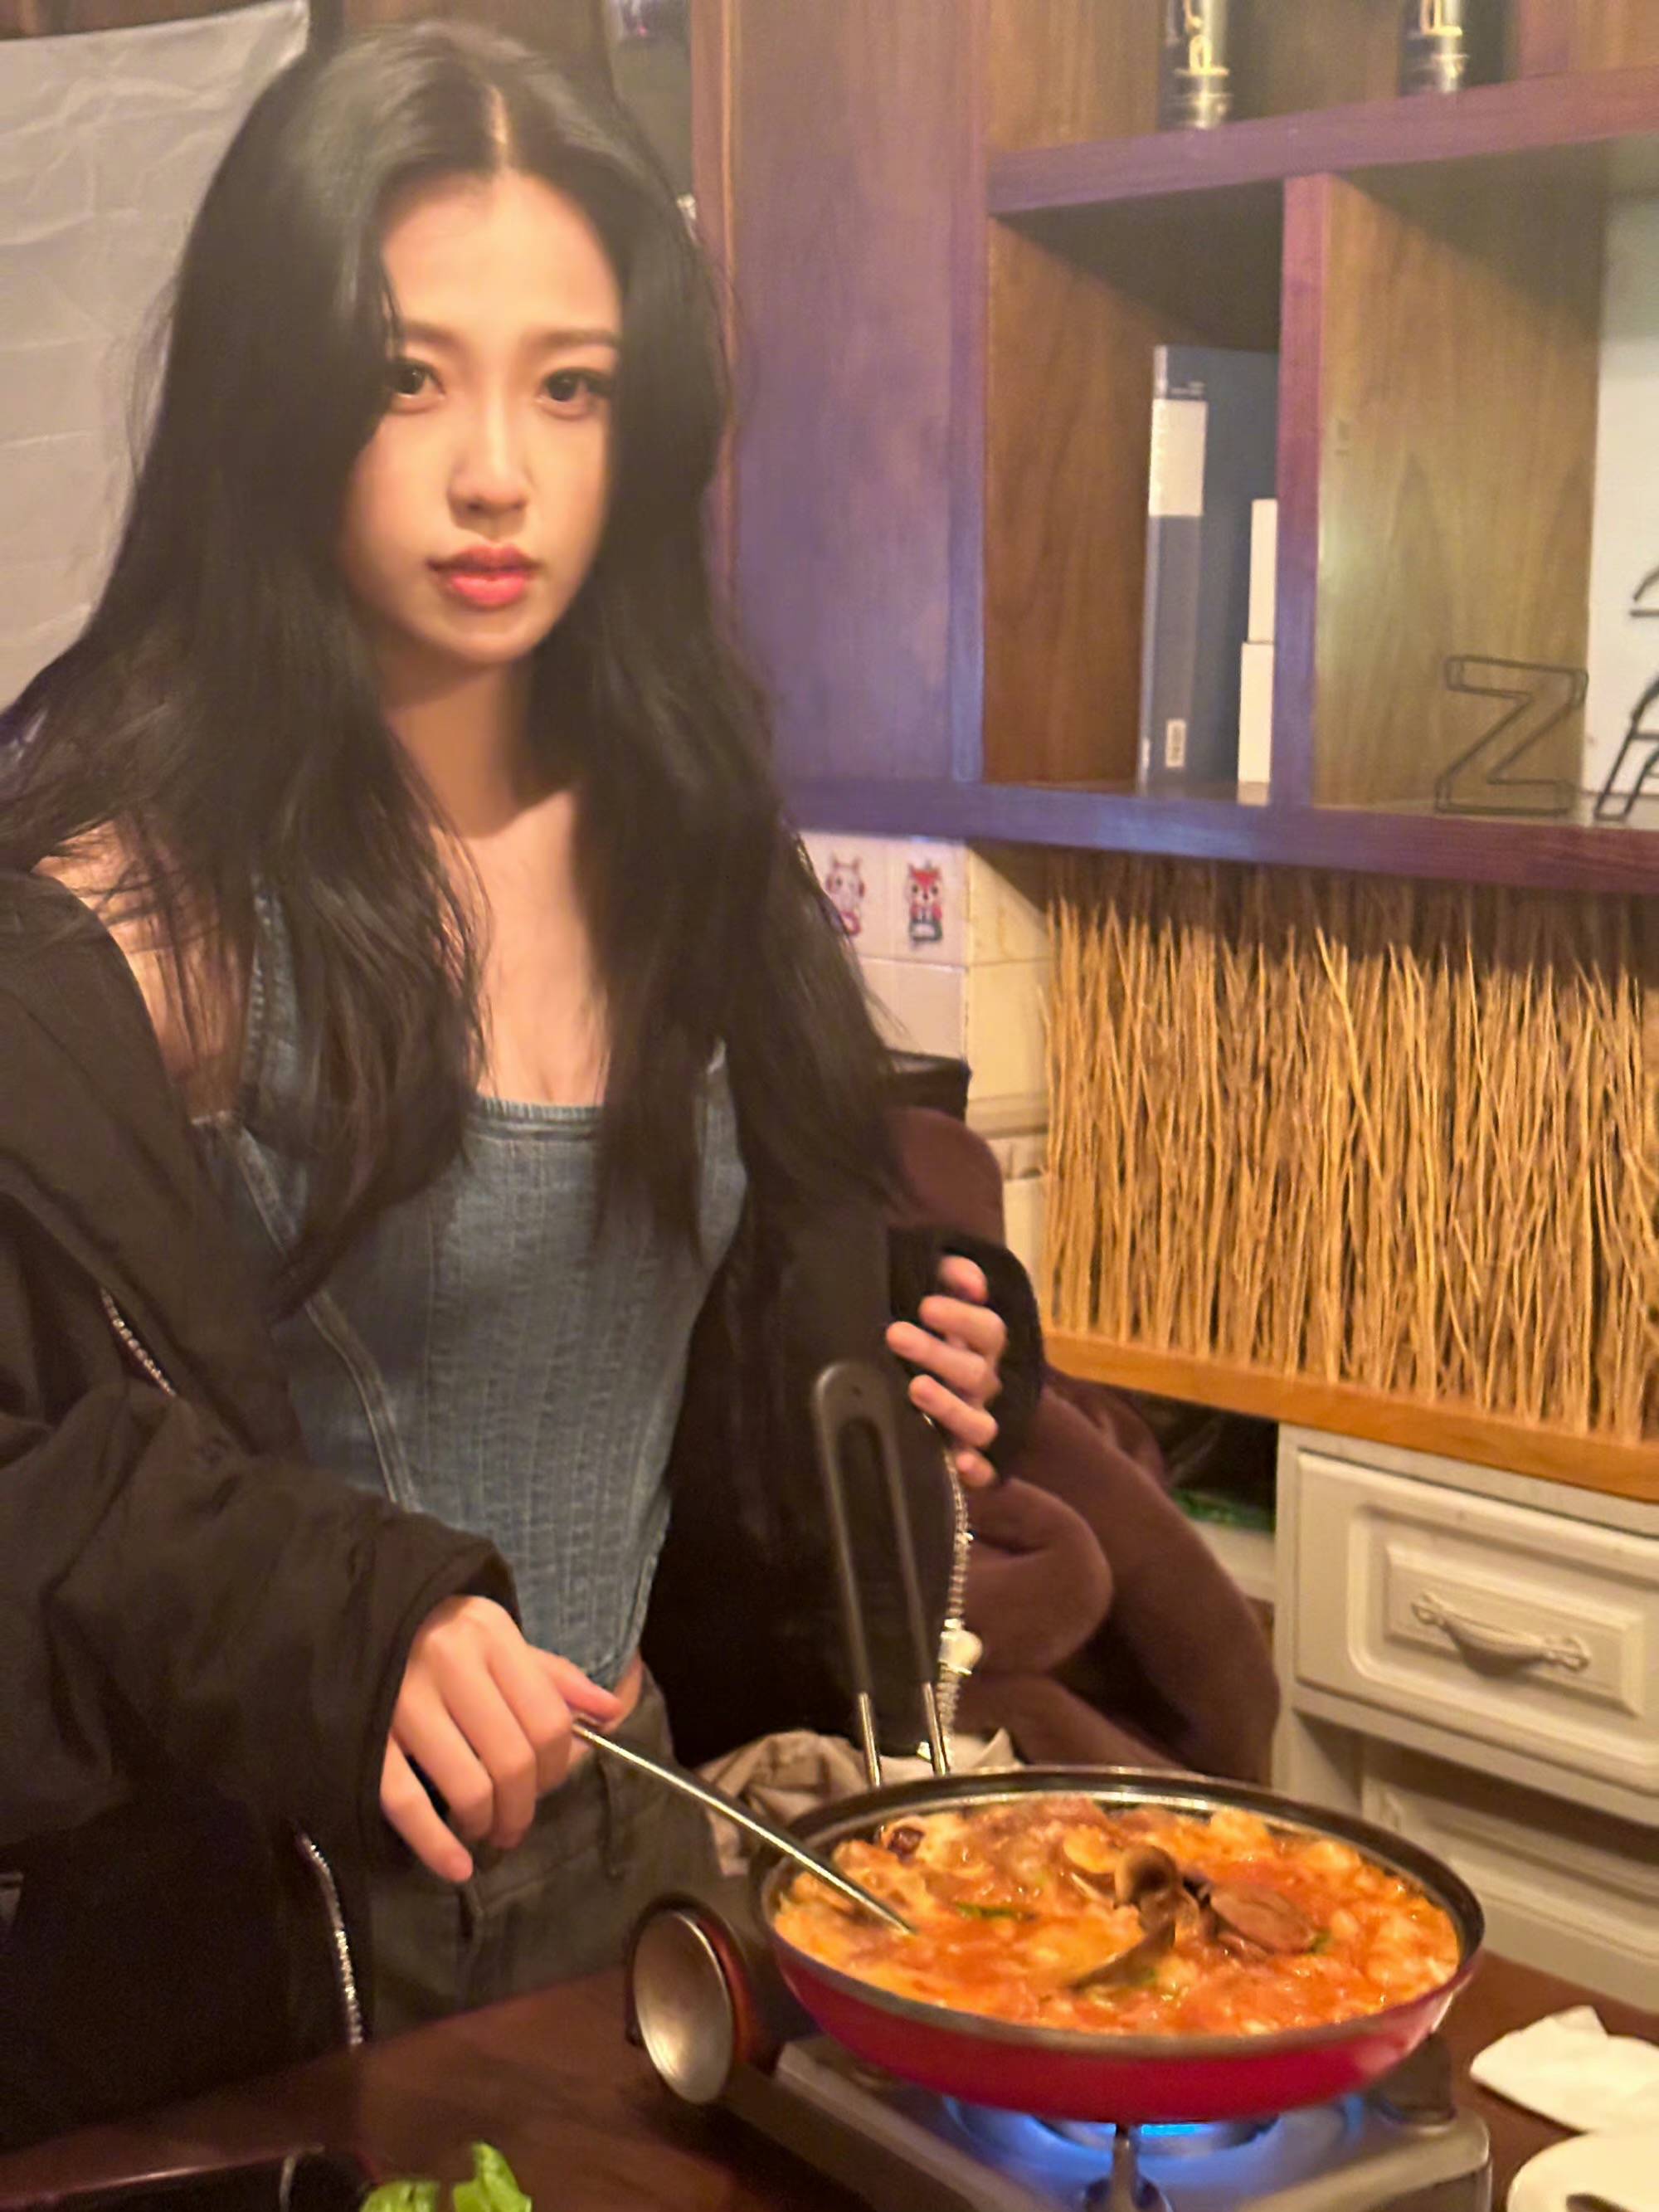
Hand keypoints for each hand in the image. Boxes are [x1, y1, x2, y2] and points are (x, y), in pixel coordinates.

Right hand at [379, 1595, 622, 1882]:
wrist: (354, 1621)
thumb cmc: (437, 1634)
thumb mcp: (497, 1639)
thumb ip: (553, 1677)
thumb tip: (611, 1712)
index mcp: (489, 1636)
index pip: (548, 1719)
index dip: (558, 1766)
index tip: (548, 1784)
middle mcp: (448, 1663)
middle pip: (513, 1759)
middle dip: (523, 1806)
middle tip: (515, 1823)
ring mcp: (401, 1701)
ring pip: (468, 1786)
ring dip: (486, 1823)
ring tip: (485, 1828)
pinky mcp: (364, 1738)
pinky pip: (406, 1804)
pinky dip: (435, 1845)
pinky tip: (457, 1866)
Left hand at [884, 1253, 1006, 1489]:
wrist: (905, 1368)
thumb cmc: (920, 1327)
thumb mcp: (932, 1292)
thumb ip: (950, 1275)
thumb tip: (971, 1280)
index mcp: (981, 1346)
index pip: (988, 1330)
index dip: (962, 1318)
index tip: (924, 1306)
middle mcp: (983, 1385)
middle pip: (975, 1372)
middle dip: (937, 1353)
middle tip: (895, 1335)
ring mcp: (976, 1421)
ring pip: (980, 1423)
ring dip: (950, 1407)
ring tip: (915, 1388)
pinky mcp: (967, 1459)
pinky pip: (987, 1472)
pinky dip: (978, 1470)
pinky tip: (959, 1462)